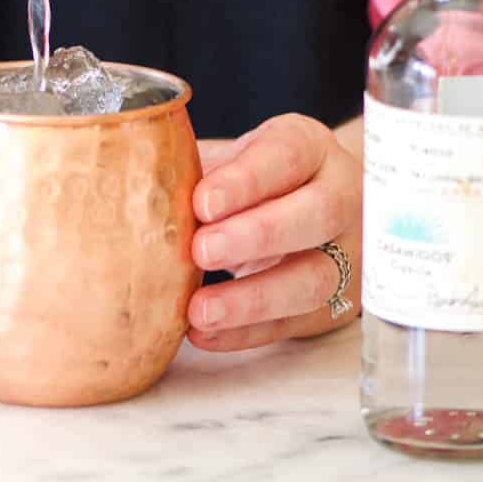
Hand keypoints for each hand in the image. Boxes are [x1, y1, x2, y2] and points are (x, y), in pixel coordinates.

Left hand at [186, 114, 362, 351]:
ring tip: (199, 310)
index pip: (287, 156)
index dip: (246, 180)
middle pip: (317, 215)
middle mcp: (341, 196)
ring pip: (314, 279)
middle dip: (257, 235)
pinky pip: (295, 322)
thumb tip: (135, 179)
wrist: (317, 208)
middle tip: (202, 251)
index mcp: (311, 148)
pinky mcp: (336, 302)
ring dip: (253, 299)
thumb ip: (198, 166)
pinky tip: (205, 333)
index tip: (202, 202)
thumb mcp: (238, 157)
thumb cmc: (261, 179)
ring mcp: (347, 253)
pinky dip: (247, 332)